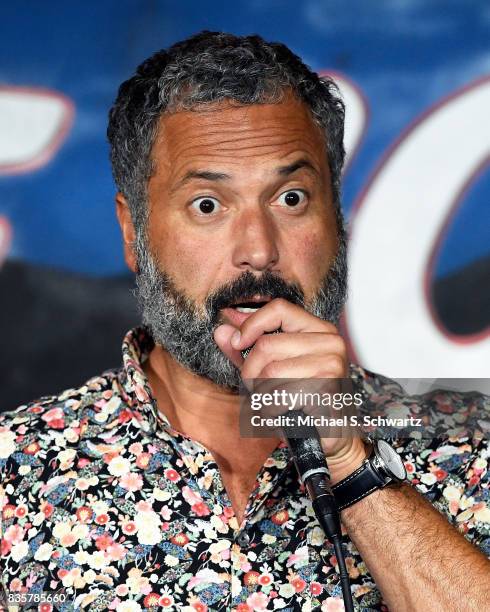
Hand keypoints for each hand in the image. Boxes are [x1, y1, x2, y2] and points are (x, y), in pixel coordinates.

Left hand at [214, 298, 367, 473]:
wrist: (330, 438)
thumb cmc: (300, 402)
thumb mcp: (267, 370)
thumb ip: (245, 349)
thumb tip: (221, 330)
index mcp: (318, 329)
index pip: (280, 308)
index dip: (252, 323)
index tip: (237, 342)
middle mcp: (330, 341)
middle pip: (267, 344)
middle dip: (251, 372)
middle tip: (259, 389)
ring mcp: (332, 363)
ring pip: (270, 372)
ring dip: (262, 395)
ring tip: (274, 403)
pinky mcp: (329, 388)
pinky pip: (280, 395)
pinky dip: (271, 411)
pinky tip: (283, 414)